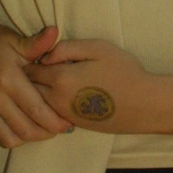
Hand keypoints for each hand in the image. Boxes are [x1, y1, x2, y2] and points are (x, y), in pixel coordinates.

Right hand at [0, 23, 72, 147]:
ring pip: (10, 138)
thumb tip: (55, 31)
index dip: (54, 121)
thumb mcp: (17, 41)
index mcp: (7, 79)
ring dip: (30, 138)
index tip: (67, 124)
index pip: (36, 109)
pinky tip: (25, 126)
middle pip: (25, 129)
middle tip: (60, 129)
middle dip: (46, 133)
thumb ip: (38, 42)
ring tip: (43, 130)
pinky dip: (14, 136)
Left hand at [26, 39, 160, 134]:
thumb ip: (68, 47)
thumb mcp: (98, 48)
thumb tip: (45, 55)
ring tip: (49, 78)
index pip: (30, 70)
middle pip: (30, 89)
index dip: (30, 59)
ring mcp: (64, 115)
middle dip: (29, 78)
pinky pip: (50, 113)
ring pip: (38, 104)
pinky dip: (49, 104)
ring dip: (38, 92)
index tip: (34, 52)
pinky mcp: (73, 125)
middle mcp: (57, 100)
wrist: (144, 105)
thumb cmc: (124, 72)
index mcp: (61, 79)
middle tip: (37, 65)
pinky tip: (62, 93)